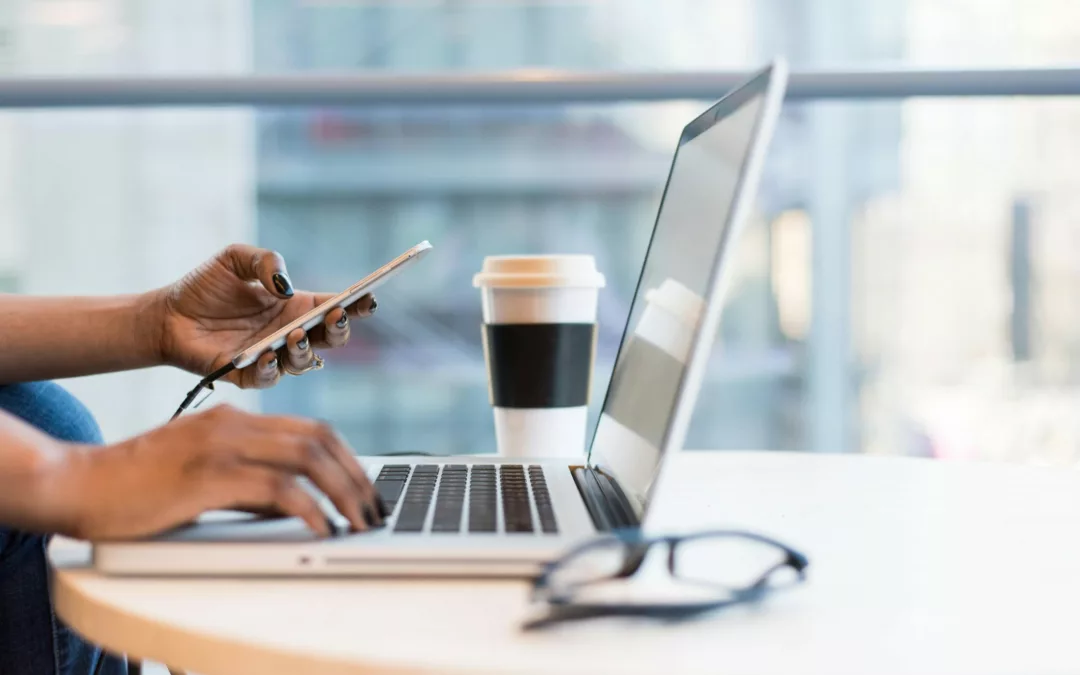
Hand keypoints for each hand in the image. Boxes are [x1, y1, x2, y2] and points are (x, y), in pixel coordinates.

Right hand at [45, 405, 385, 540]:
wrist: (79, 484)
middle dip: (357, 476)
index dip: (348, 458)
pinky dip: (309, 509)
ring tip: (359, 522)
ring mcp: (221, 445)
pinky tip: (321, 528)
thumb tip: (295, 505)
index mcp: (234, 419)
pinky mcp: (208, 475)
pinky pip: (276, 488)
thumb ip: (249, 482)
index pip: (312, 429)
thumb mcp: (204, 475)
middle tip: (374, 509)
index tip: (366, 489)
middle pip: (319, 438)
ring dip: (343, 492)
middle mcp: (233, 423)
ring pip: (307, 458)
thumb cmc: (138, 486)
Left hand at [153, 244, 377, 387]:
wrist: (167, 315)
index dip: (356, 304)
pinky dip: (271, 368)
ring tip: (295, 335)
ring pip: (305, 362)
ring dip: (305, 350)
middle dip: (339, 329)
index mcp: (295, 307)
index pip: (335, 307)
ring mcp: (272, 356)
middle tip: (335, 316)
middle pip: (330, 339)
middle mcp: (289, 333)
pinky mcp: (247, 375)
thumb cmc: (205, 286)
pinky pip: (268, 378)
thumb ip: (265, 261)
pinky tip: (267, 353)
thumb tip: (285, 286)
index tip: (368, 298)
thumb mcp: (235, 258)